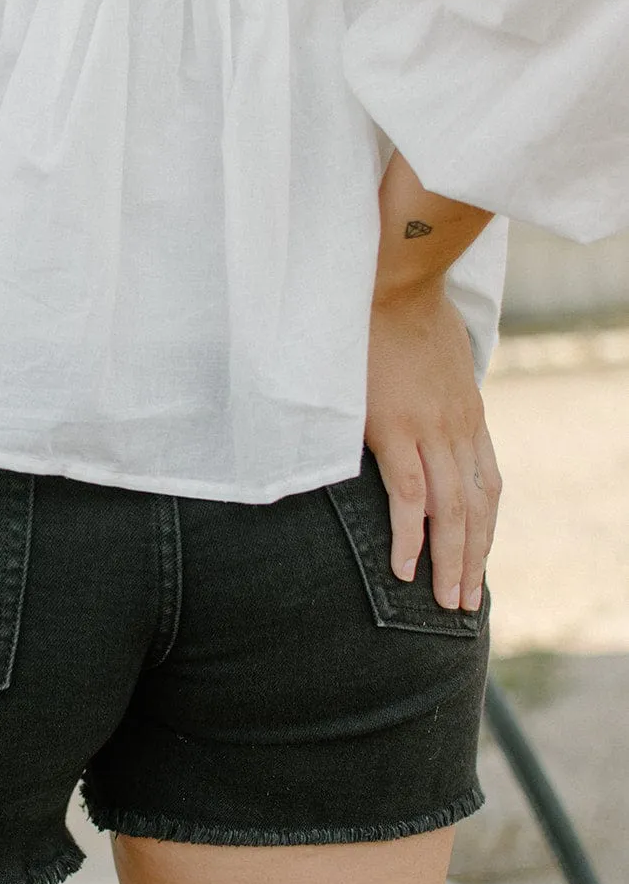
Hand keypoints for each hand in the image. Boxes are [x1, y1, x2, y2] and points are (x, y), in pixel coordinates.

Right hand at [365, 278, 500, 611]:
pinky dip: (410, 534)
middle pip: (477, 509)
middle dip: (474, 560)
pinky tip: (406, 567)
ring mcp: (430, 431)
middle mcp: (459, 430)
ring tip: (447, 602)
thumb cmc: (407, 312)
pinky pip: (409, 494)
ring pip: (451, 511)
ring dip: (452, 561)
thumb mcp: (441, 358)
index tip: (477, 562)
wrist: (395, 280)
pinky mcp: (395, 429)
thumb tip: (426, 404)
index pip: (488, 486)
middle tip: (465, 604)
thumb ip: (438, 391)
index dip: (485, 530)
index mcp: (468, 416)